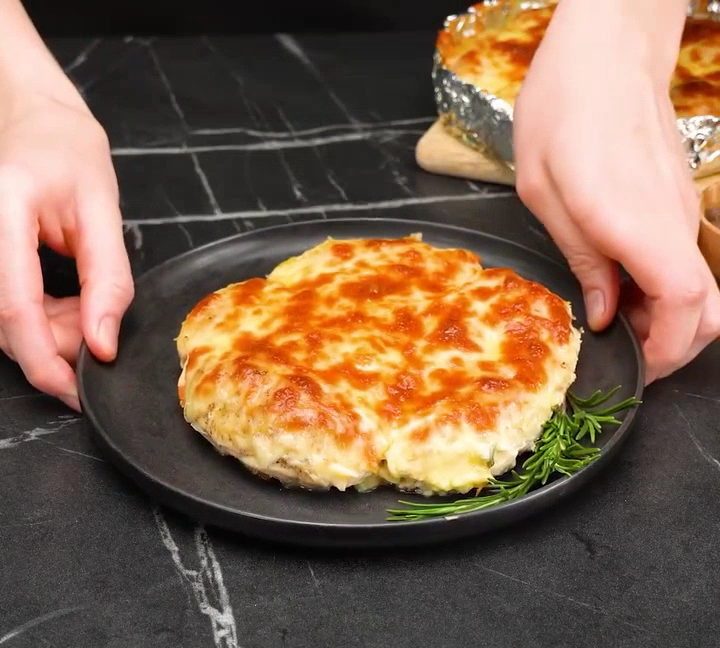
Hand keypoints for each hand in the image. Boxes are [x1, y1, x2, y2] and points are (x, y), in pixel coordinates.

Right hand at [0, 88, 133, 409]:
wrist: (33, 120)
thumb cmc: (67, 151)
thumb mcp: (102, 209)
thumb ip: (107, 279)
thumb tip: (103, 343)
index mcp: (2, 215)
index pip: (14, 309)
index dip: (46, 360)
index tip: (79, 391)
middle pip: (9, 324)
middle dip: (60, 345)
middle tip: (100, 328)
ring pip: (7, 322)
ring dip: (53, 331)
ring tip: (86, 302)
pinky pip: (7, 308)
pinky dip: (43, 318)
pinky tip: (68, 302)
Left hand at [512, 0, 719, 383]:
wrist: (604, 54)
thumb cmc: (563, 112)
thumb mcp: (545, 195)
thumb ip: (582, 259)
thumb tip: (606, 313)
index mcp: (636, 224)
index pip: (687, 306)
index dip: (668, 351)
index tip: (636, 369)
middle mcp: (673, 223)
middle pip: (709, 308)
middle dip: (672, 345)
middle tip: (621, 350)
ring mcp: (682, 211)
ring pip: (699, 287)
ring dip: (665, 318)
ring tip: (614, 318)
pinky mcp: (677, 202)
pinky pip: (684, 260)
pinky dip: (661, 287)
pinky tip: (620, 281)